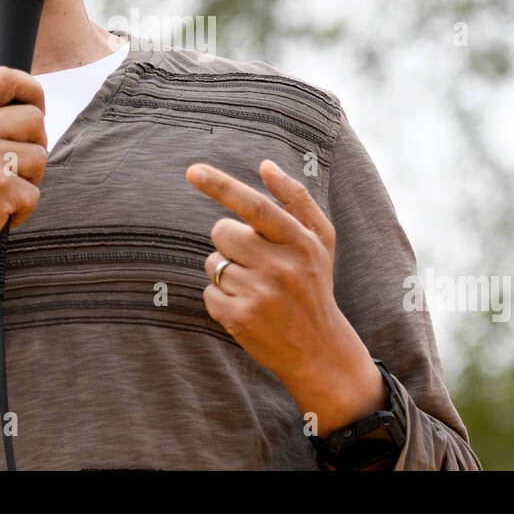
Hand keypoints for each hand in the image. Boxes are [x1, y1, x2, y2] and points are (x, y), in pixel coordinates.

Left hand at [185, 158, 359, 396]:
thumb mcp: (319, 239)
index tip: (193, 171)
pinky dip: (220, 298)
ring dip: (225, 271)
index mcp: (299, 241)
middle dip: (230, 241)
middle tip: (255, 260)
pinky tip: (246, 307)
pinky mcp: (240, 318)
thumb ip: (295, 198)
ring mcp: (259, 294)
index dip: (222, 186)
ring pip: (212, 262)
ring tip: (255, 287)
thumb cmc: (314, 283)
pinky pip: (207, 292)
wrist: (320, 349)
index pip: (255, 207)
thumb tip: (265, 165)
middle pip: (222, 231)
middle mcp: (280, 267)